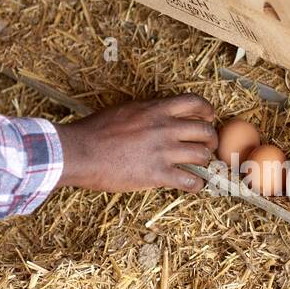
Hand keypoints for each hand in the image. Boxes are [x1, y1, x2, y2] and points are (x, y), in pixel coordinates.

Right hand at [55, 94, 218, 193]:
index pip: (194, 102)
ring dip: (204, 163)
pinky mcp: (157, 174)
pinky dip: (196, 185)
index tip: (209, 118)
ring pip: (202, 156)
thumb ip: (146, 113)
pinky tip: (192, 186)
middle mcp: (164, 127)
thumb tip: (157, 116)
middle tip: (206, 148)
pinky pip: (191, 181)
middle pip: (205, 131)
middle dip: (210, 141)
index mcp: (155, 109)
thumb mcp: (124, 111)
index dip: (207, 111)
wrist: (79, 152)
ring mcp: (163, 151)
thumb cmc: (94, 132)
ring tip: (199, 168)